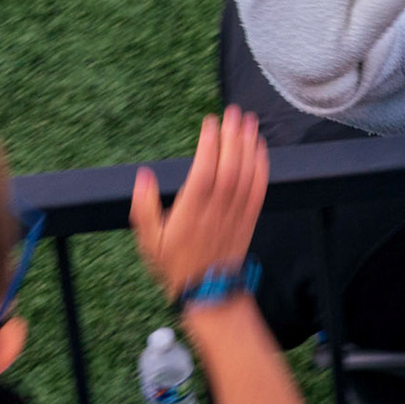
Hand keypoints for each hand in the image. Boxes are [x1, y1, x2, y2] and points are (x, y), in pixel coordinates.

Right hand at [131, 107, 269, 298]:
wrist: (207, 292)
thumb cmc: (174, 263)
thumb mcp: (148, 240)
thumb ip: (143, 207)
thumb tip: (143, 176)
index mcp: (189, 214)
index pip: (203, 173)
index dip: (209, 146)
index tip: (209, 123)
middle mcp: (215, 212)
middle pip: (229, 168)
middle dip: (232, 137)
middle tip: (233, 112)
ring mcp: (235, 215)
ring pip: (246, 176)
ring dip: (249, 145)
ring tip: (248, 120)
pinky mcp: (249, 218)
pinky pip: (259, 189)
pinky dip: (261, 166)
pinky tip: (260, 147)